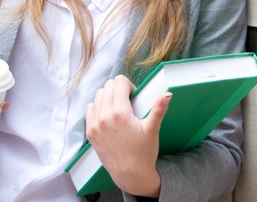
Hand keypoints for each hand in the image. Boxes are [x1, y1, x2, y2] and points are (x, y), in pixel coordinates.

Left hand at [85, 75, 171, 196]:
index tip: (134, 97)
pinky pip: (90, 108)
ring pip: (98, 95)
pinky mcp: (90, 132)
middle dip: (119, 89)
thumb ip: (159, 109)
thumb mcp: (152, 129)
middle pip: (108, 86)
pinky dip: (98, 107)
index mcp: (120, 112)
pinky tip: (108, 116)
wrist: (130, 174)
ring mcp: (94, 124)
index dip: (129, 86)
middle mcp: (103, 116)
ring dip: (108, 97)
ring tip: (118, 109)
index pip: (118, 82)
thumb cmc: (143, 152)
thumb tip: (167, 94)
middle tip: (128, 103)